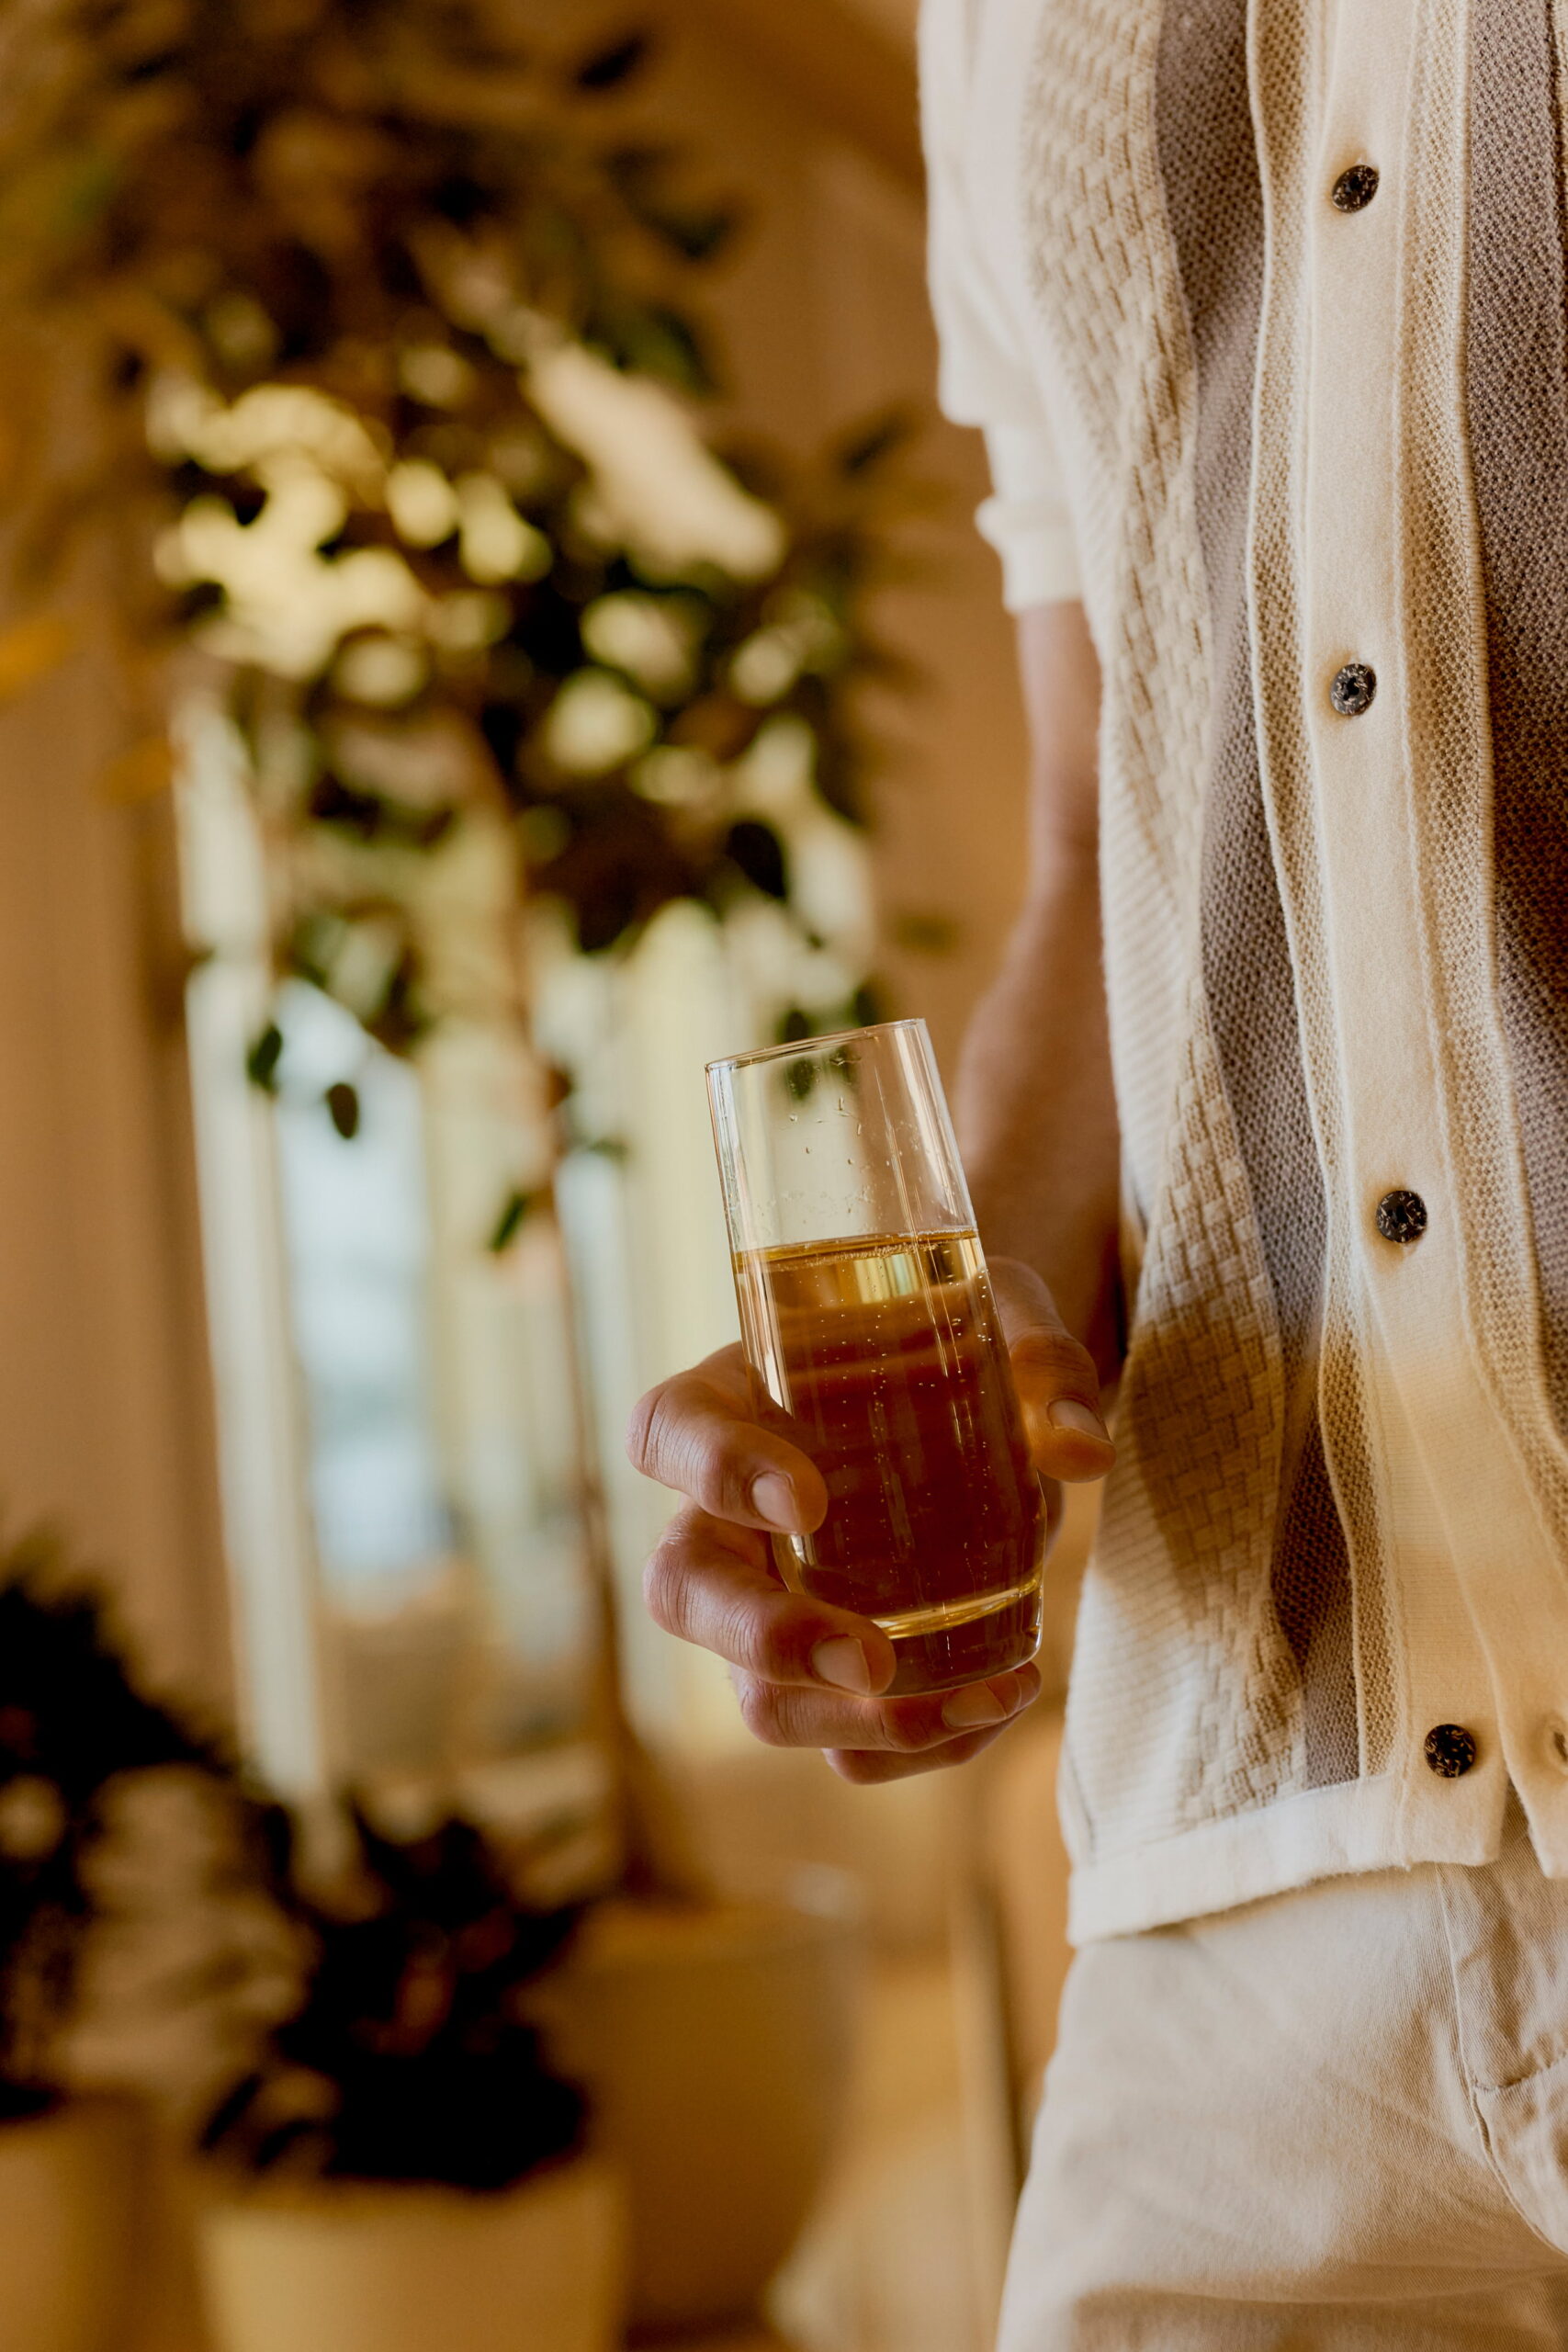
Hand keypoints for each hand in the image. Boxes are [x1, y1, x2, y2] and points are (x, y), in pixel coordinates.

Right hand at [625, 1256, 1114, 1782]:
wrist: (980, 1388)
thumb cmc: (958, 1337)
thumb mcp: (1002, 1315)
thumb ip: (1040, 1362)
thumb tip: (1080, 1449)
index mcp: (734, 1398)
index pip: (668, 1432)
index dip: (714, 1472)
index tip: (808, 1499)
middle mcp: (727, 1513)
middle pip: (681, 1591)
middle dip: (767, 1640)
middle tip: (871, 1660)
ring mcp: (771, 1602)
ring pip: (755, 1693)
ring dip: (853, 1722)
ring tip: (976, 1698)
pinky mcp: (830, 1668)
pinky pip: (842, 1736)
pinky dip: (918, 1745)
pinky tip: (997, 1703)